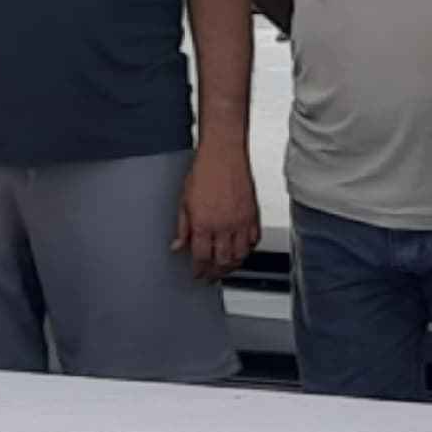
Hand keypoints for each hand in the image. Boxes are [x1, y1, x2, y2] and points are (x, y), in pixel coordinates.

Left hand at [172, 137, 257, 281]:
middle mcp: (223, 226)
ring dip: (232, 265)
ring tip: (225, 268)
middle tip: (211, 276)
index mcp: (203, 224)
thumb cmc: (204, 172)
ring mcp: (241, 222)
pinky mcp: (253, 215)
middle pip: (221, 261)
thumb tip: (177, 246)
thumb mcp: (184, 201)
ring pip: (240, 255)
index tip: (197, 274)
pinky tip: (241, 250)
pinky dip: (248, 250)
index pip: (201, 258)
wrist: (224, 154)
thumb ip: (182, 227)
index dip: (198, 270)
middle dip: (215, 273)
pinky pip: (254, 241)